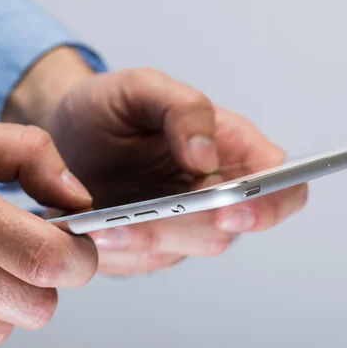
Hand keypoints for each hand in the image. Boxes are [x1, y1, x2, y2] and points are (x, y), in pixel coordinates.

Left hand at [46, 68, 307, 274]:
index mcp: (232, 148)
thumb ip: (184, 108)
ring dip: (144, 240)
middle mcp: (214, 191)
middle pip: (227, 228)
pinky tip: (93, 230)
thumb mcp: (141, 87)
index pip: (280, 184)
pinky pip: (142, 260)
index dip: (269, 204)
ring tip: (105, 226)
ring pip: (181, 249)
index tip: (230, 211)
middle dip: (184, 225)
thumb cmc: (110, 107)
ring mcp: (183, 223)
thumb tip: (208, 157)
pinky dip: (119, 249)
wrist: (66, 134)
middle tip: (141, 217)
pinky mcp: (150, 245)